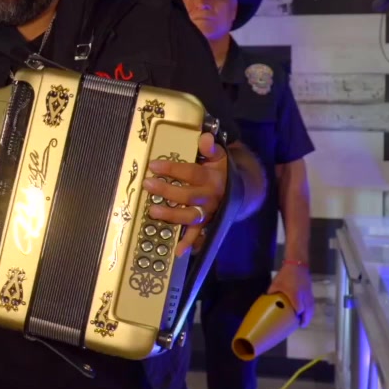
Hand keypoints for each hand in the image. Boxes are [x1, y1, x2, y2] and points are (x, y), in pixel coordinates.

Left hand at [142, 132, 226, 257]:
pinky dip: (188, 243)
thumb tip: (204, 138)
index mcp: (211, 178)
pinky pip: (198, 235)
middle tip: (147, 185)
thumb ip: (210, 148)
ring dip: (172, 215)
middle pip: (187, 195)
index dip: (172, 169)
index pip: (190, 172)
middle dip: (166, 190)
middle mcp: (210, 197)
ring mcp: (208, 212)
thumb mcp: (219, 156)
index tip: (153, 165)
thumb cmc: (221, 170)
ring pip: (190, 216)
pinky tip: (178, 251)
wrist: (241, 190)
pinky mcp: (206, 223)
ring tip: (153, 211)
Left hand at [269, 262, 314, 327]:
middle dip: (305, 319)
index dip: (297, 315)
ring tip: (305, 322)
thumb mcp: (276, 284)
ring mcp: (308, 294)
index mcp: (294, 294)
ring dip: (309, 316)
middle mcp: (303, 295)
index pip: (298, 308)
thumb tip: (267, 300)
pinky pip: (312, 304)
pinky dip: (311, 310)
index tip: (293, 321)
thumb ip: (272, 292)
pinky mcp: (310, 292)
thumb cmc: (285, 275)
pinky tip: (308, 313)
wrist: (297, 265)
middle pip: (307, 310)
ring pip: (311, 308)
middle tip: (301, 325)